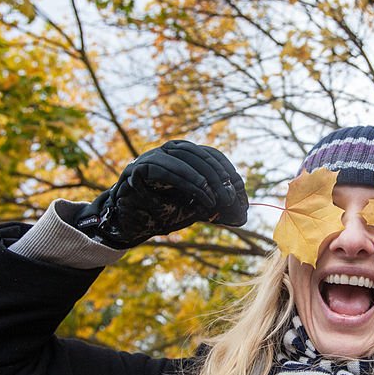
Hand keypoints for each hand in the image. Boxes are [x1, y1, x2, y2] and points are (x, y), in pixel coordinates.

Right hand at [76, 141, 247, 249]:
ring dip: (200, 179)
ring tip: (212, 199)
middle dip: (216, 175)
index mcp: (184, 156)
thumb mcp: (196, 208)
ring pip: (180, 157)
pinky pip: (161, 170)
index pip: (210, 154)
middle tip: (227, 196)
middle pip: (197, 153)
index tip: (238, 187)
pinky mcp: (136, 170)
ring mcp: (151, 157)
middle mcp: (168, 151)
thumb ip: (214, 204)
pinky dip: (181, 182)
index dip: (225, 169)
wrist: (132, 223)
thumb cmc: (164, 212)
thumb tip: (242, 211)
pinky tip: (195, 197)